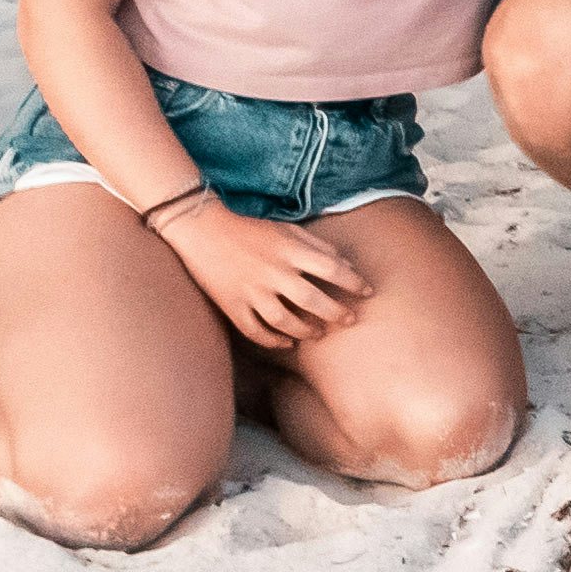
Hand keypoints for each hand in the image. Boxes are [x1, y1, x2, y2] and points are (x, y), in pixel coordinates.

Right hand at [163, 201, 370, 348]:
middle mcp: (272, 272)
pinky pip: (255, 331)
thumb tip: (347, 265)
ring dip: (306, 331)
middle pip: (311, 299)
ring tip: (319, 333)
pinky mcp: (231, 305)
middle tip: (350, 320)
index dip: (354, 282)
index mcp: (288, 250)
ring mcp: (250, 291)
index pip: (331, 268)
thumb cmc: (251, 229)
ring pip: (284, 321)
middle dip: (336, 313)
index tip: (368, 291)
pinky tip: (288, 343)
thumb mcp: (287, 230)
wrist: (202, 231)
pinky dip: (273, 341)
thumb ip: (318, 246)